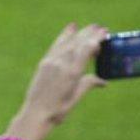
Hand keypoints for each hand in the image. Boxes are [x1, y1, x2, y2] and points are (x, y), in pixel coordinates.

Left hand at [7, 23, 107, 139]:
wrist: (35, 113)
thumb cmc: (58, 110)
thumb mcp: (76, 97)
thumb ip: (88, 84)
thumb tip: (103, 82)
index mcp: (72, 73)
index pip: (86, 50)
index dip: (95, 40)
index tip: (104, 33)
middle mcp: (61, 64)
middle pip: (77, 43)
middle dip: (89, 34)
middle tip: (100, 27)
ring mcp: (51, 62)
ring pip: (67, 43)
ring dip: (78, 33)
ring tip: (88, 27)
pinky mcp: (44, 63)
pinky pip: (56, 45)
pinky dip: (64, 36)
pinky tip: (70, 29)